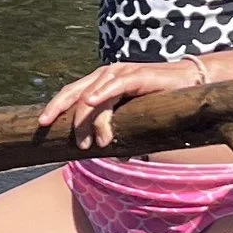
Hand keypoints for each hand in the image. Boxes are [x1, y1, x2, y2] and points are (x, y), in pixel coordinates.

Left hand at [38, 55, 211, 153]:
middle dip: (58, 109)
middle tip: (46, 127)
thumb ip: (124, 132)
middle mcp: (106, 75)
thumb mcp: (136, 119)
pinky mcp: (137, 75)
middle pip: (73, 91)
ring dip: (88, 122)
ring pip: (94, 95)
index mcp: (101, 83)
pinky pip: (115, 85)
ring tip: (87, 144)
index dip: (55, 107)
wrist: (190, 82)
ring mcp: (120, 73)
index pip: (71, 94)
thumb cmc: (162, 101)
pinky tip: (91, 102)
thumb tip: (119, 159)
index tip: (41, 125)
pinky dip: (101, 93)